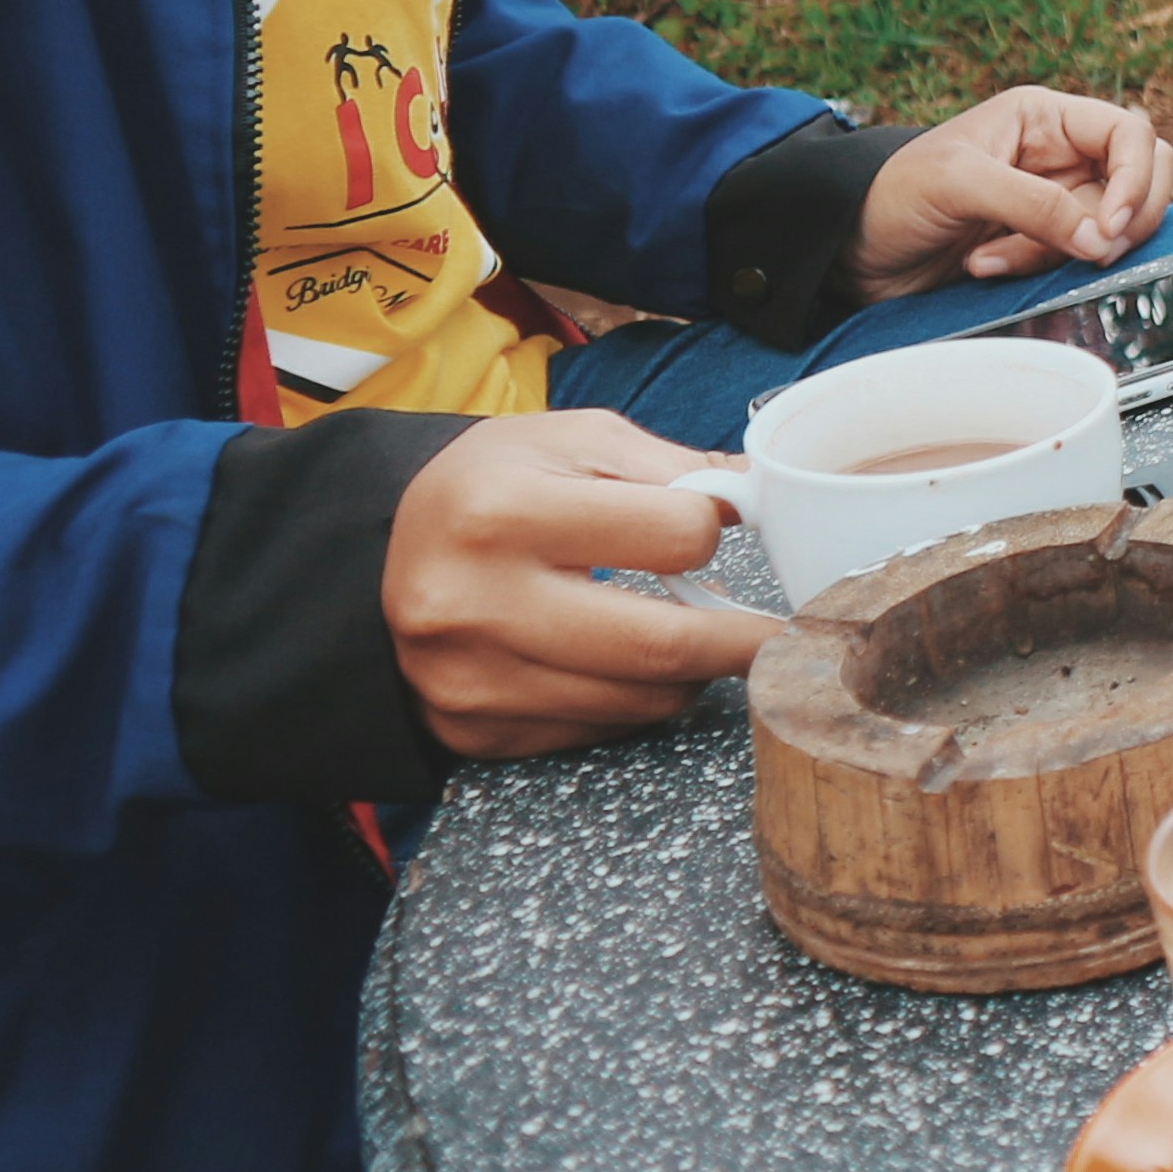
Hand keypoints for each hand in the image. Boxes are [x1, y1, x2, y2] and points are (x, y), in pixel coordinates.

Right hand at [383, 414, 771, 759]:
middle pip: (659, 645)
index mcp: (503, 512)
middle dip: (744, 641)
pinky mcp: (471, 730)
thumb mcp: (574, 441)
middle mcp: (475, 604)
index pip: (673, 537)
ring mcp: (469, 679)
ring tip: (704, 638)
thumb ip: (672, 466)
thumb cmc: (494, 484)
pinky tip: (634, 664)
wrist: (386, 553)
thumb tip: (764, 497)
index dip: (714, 527)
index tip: (725, 525)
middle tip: (786, 634)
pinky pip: (593, 730)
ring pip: (636, 701)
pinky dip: (635, 701)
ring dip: (693, 674)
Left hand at [846, 84, 1168, 297]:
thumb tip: (1103, 239)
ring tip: (995, 258)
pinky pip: (1075, 259)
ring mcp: (1056, 201)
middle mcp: (1061, 154)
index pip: (1130, 133)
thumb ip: (1035, 205)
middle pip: (1143, 179)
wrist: (850, 252)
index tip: (1112, 226)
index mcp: (1045, 117)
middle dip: (1118, 221)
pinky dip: (1040, 270)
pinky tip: (986, 266)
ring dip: (1061, 252)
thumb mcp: (959, 183)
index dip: (1137, 177)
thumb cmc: (890, 195)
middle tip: (1085, 251)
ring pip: (1110, 228)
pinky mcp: (1043, 244)